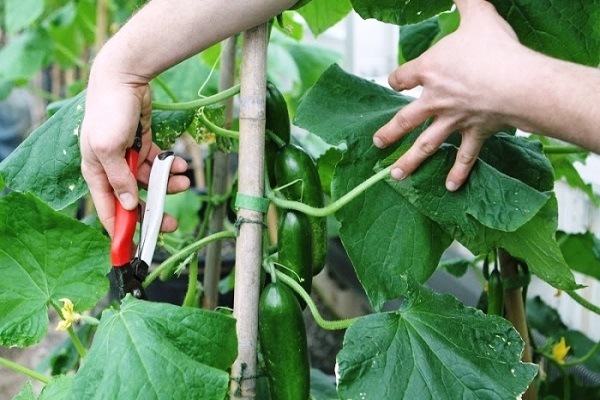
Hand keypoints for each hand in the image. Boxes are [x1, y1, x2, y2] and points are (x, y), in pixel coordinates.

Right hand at [80, 57, 189, 236]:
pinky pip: (159, 165)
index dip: (121, 231)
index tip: (135, 250)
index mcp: (96, 173)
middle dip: (153, 211)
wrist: (125, 78)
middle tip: (171, 224)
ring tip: (184, 182)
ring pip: (151, 182)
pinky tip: (181, 167)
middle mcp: (112, 169)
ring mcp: (128, 157)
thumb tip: (130, 205)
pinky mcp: (143, 146)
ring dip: (168, 185)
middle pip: (134, 201)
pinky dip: (170, 167)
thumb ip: (118, 179)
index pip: (109, 210)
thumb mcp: (109, 147)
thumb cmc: (110, 111)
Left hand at [373, 0, 524, 190]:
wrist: (517, 81)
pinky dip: (459, 173)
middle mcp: (435, 100)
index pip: (402, 77)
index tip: (394, 83)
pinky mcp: (475, 134)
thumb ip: (464, 1)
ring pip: (426, 145)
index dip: (396, 80)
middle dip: (389, 133)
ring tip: (395, 175)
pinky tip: (449, 188)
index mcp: (429, 71)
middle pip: (405, 120)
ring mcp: (453, 121)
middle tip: (377, 144)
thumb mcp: (476, 14)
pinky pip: (465, 157)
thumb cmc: (494, 48)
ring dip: (410, 161)